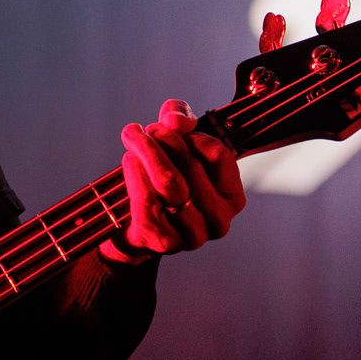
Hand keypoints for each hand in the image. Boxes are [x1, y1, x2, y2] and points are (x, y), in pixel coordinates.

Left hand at [105, 99, 244, 264]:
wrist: (134, 225)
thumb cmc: (163, 179)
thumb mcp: (175, 140)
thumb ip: (179, 117)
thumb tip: (178, 122)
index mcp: (232, 196)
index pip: (218, 154)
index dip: (190, 135)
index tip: (166, 126)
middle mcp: (219, 220)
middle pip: (191, 167)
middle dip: (162, 141)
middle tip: (142, 131)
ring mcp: (194, 235)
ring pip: (169, 184)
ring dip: (147, 154)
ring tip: (132, 140)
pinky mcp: (165, 243)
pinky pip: (148, 203)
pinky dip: (135, 175)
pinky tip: (128, 160)